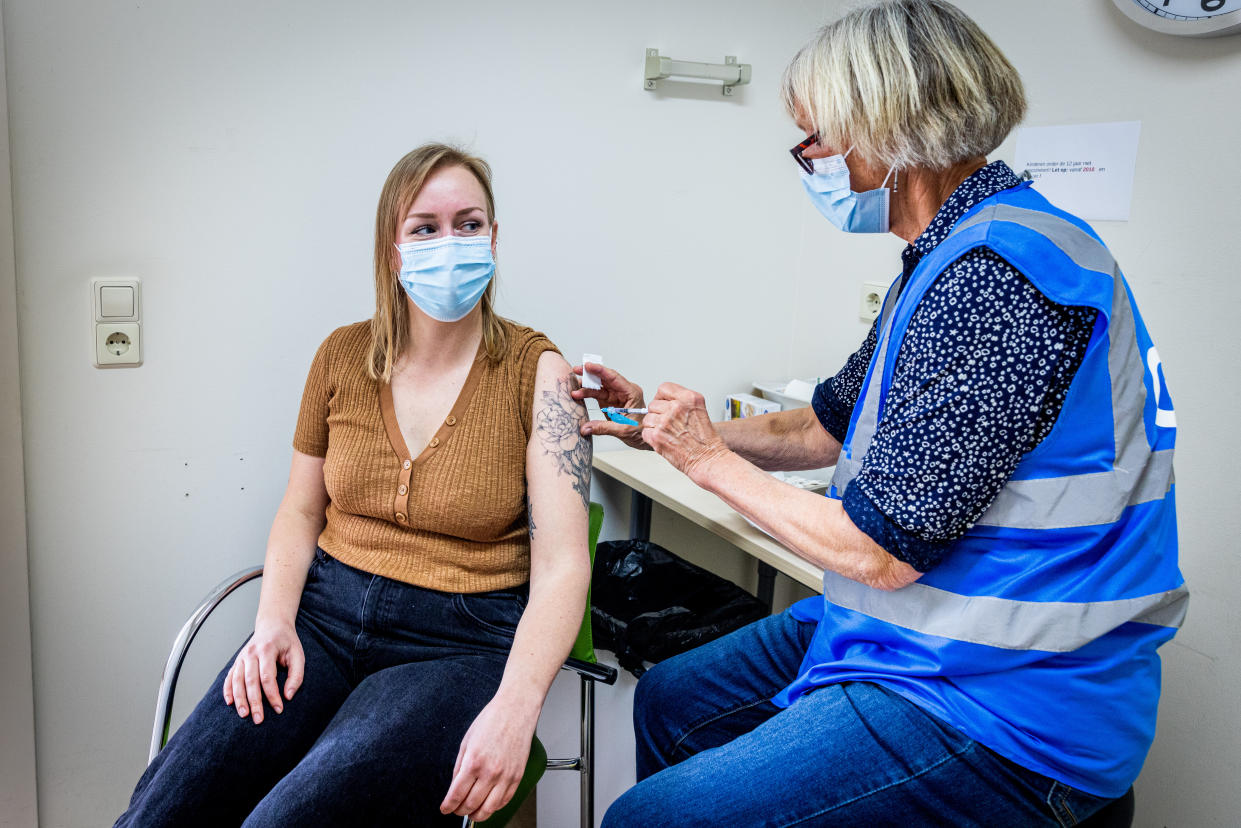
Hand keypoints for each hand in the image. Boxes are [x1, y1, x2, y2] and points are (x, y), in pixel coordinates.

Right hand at [221, 616, 304, 723]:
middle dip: (254, 702)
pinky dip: (228, 690)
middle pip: (250, 681)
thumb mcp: (298, 655)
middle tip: (259, 719)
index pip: (267, 677)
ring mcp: (241, 657)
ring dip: (239, 699)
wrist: (272, 625)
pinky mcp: (237, 662)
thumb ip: (296, 675)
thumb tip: (288, 696)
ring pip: (237, 681)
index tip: (279, 709)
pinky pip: (229, 677)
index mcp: (267, 650)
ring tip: (244, 715)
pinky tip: (230, 703)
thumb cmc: (287, 642)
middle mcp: (251, 653)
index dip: (272, 695)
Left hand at [440, 695, 537, 820]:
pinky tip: (488, 805)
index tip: (445, 809)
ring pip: (488, 809)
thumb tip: (455, 786)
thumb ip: (459, 766)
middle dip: (460, 811)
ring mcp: (506, 776)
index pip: (456, 795)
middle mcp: (490, 772)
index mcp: (473, 762)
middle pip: (471, 804)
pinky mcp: (517, 777)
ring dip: (477, 815)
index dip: (448, 806)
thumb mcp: (466, 741)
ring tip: (471, 813)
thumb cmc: (492, 720)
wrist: (516, 710)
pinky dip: (495, 808)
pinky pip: (505, 801)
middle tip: (456, 810)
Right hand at [572, 362, 649, 448]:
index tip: (588, 365)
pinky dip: (587, 394)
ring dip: (587, 386)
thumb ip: (603, 428)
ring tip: (574, 389)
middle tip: (577, 370)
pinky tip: (579, 393)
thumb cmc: (640, 430)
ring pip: (599, 386)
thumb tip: (585, 428)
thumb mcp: (623, 429)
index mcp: (631, 392)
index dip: (600, 370)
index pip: (614, 377)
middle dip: (590, 374)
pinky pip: (597, 395)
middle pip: (605, 378)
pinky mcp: (609, 402)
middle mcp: (623, 391)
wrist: (644, 438)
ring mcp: (616, 396)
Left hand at [642, 383, 730, 482]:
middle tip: (668, 424)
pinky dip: (652, 438)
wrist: (708, 458)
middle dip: (658, 414)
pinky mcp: (657, 436)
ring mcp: (665, 421)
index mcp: (689, 398)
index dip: (662, 398)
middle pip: (653, 404)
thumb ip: (682, 402)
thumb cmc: (706, 440)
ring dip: (654, 426)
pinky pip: (645, 432)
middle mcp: (677, 407)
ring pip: (647, 418)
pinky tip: (665, 441)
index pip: (664, 388)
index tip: (664, 404)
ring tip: (668, 434)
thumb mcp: (699, 410)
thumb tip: (664, 402)